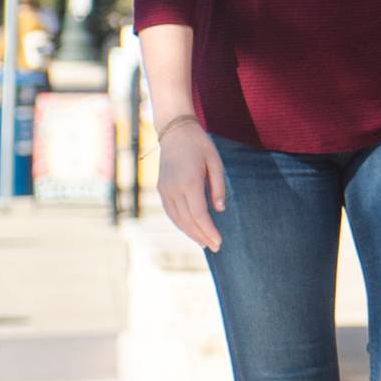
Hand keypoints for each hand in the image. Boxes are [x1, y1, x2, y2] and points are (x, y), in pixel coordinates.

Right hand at [155, 119, 226, 250]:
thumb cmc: (200, 145)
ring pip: (177, 219)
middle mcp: (173, 189)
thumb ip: (218, 187)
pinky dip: (181, 223)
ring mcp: (165, 190)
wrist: (175, 132)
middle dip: (201, 236)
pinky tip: (191, 229)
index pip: (199, 215)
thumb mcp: (215, 162)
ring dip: (190, 233)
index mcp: (188, 182)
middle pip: (187, 221)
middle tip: (216, 247)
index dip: (209, 231)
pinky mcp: (161, 189)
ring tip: (205, 243)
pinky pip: (171, 212)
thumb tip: (219, 210)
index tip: (219, 242)